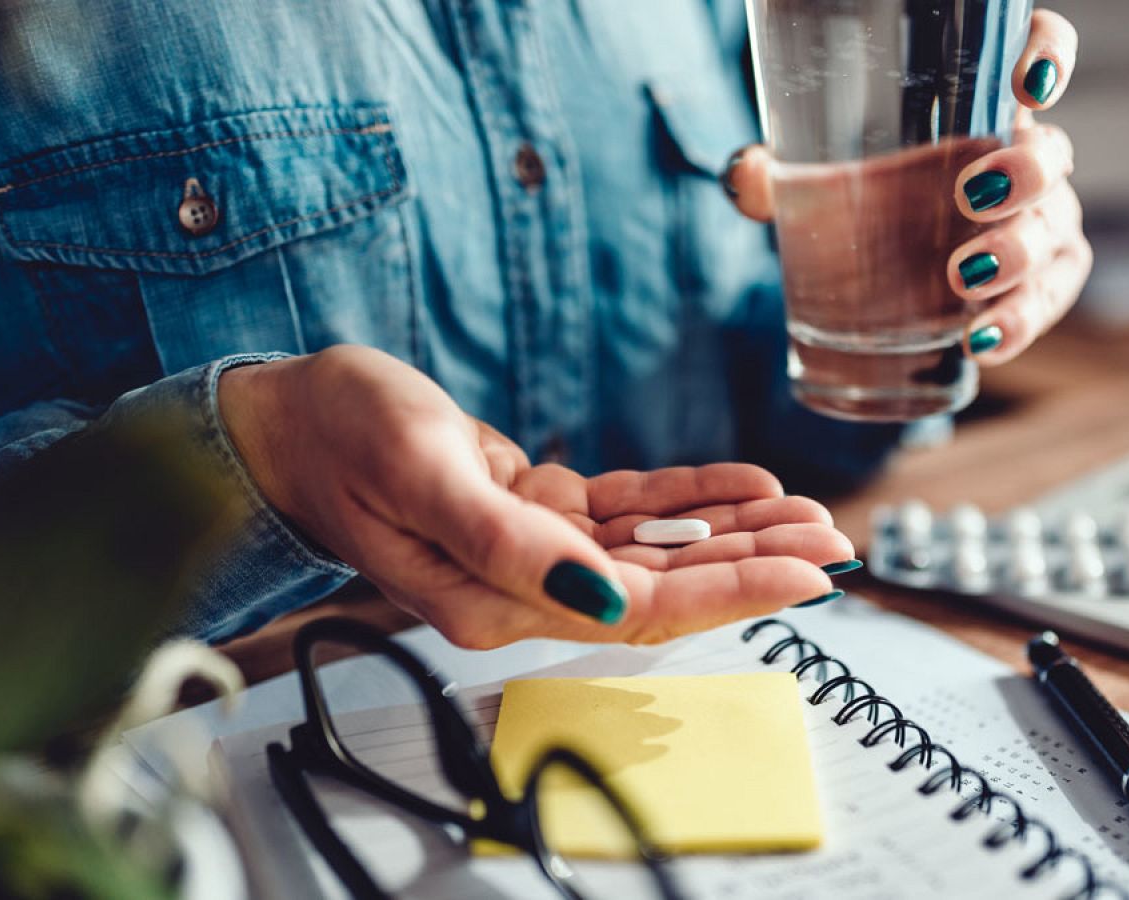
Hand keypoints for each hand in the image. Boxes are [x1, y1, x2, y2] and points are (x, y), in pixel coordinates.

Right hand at [218, 346, 851, 648]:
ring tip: (810, 513)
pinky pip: (629, 510)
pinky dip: (687, 497)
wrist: (291, 418)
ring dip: (735, 529)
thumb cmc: (342, 439)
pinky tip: (741, 484)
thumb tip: (603, 598)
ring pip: (658, 549)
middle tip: (837, 541)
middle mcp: (526, 587)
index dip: (733, 591)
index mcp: (499, 599)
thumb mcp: (425, 477)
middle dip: (757, 562)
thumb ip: (511, 546)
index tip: (809, 574)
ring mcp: (535, 551)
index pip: (641, 609)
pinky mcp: (537, 512)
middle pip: (666, 585)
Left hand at [726, 9, 1088, 365]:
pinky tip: (979, 340)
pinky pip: (1046, 299)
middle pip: (1053, 150)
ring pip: (1056, 229)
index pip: (1036, 51)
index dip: (1049, 56)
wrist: (869, 271)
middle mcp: (1021, 155)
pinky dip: (1020, 322)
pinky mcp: (1035, 283)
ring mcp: (1037, 220)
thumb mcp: (810, 178)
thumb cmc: (855, 195)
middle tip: (972, 194)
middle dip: (1028, 171)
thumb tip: (744, 174)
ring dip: (1022, 255)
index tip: (1025, 85)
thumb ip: (777, 172)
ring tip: (966, 281)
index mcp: (978, 102)